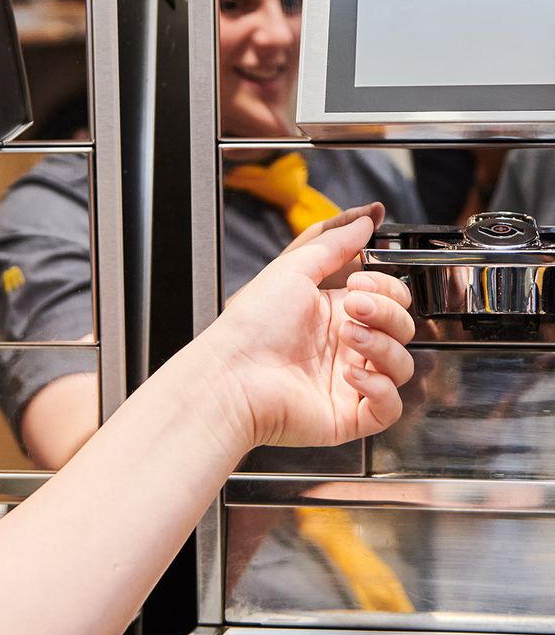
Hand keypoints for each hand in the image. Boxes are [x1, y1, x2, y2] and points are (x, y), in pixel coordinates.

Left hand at [206, 215, 414, 449]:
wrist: (232, 374)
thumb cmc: (252, 322)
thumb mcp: (294, 269)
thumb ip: (334, 243)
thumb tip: (365, 220)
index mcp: (334, 310)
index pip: (390, 297)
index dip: (387, 288)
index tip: (361, 282)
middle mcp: (346, 344)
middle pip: (402, 327)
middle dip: (386, 312)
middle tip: (352, 307)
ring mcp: (350, 380)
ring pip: (402, 364)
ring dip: (382, 346)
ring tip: (346, 338)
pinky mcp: (351, 414)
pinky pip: (390, 405)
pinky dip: (380, 388)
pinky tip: (350, 375)